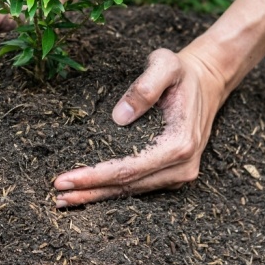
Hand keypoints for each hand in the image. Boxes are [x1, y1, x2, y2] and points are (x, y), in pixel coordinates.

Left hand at [51, 46, 227, 206]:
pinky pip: (140, 186)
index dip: (95, 176)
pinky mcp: (175, 175)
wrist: (206, 83)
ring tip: (66, 199)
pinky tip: (91, 192)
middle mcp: (183, 166)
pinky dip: (114, 191)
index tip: (65, 179)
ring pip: (133, 191)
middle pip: (128, 186)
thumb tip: (118, 117)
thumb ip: (144, 87)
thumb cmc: (182, 73)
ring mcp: (181, 174)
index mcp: (180, 143)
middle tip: (57, 196)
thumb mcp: (165, 65)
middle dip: (91, 191)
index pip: (129, 168)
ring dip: (98, 196)